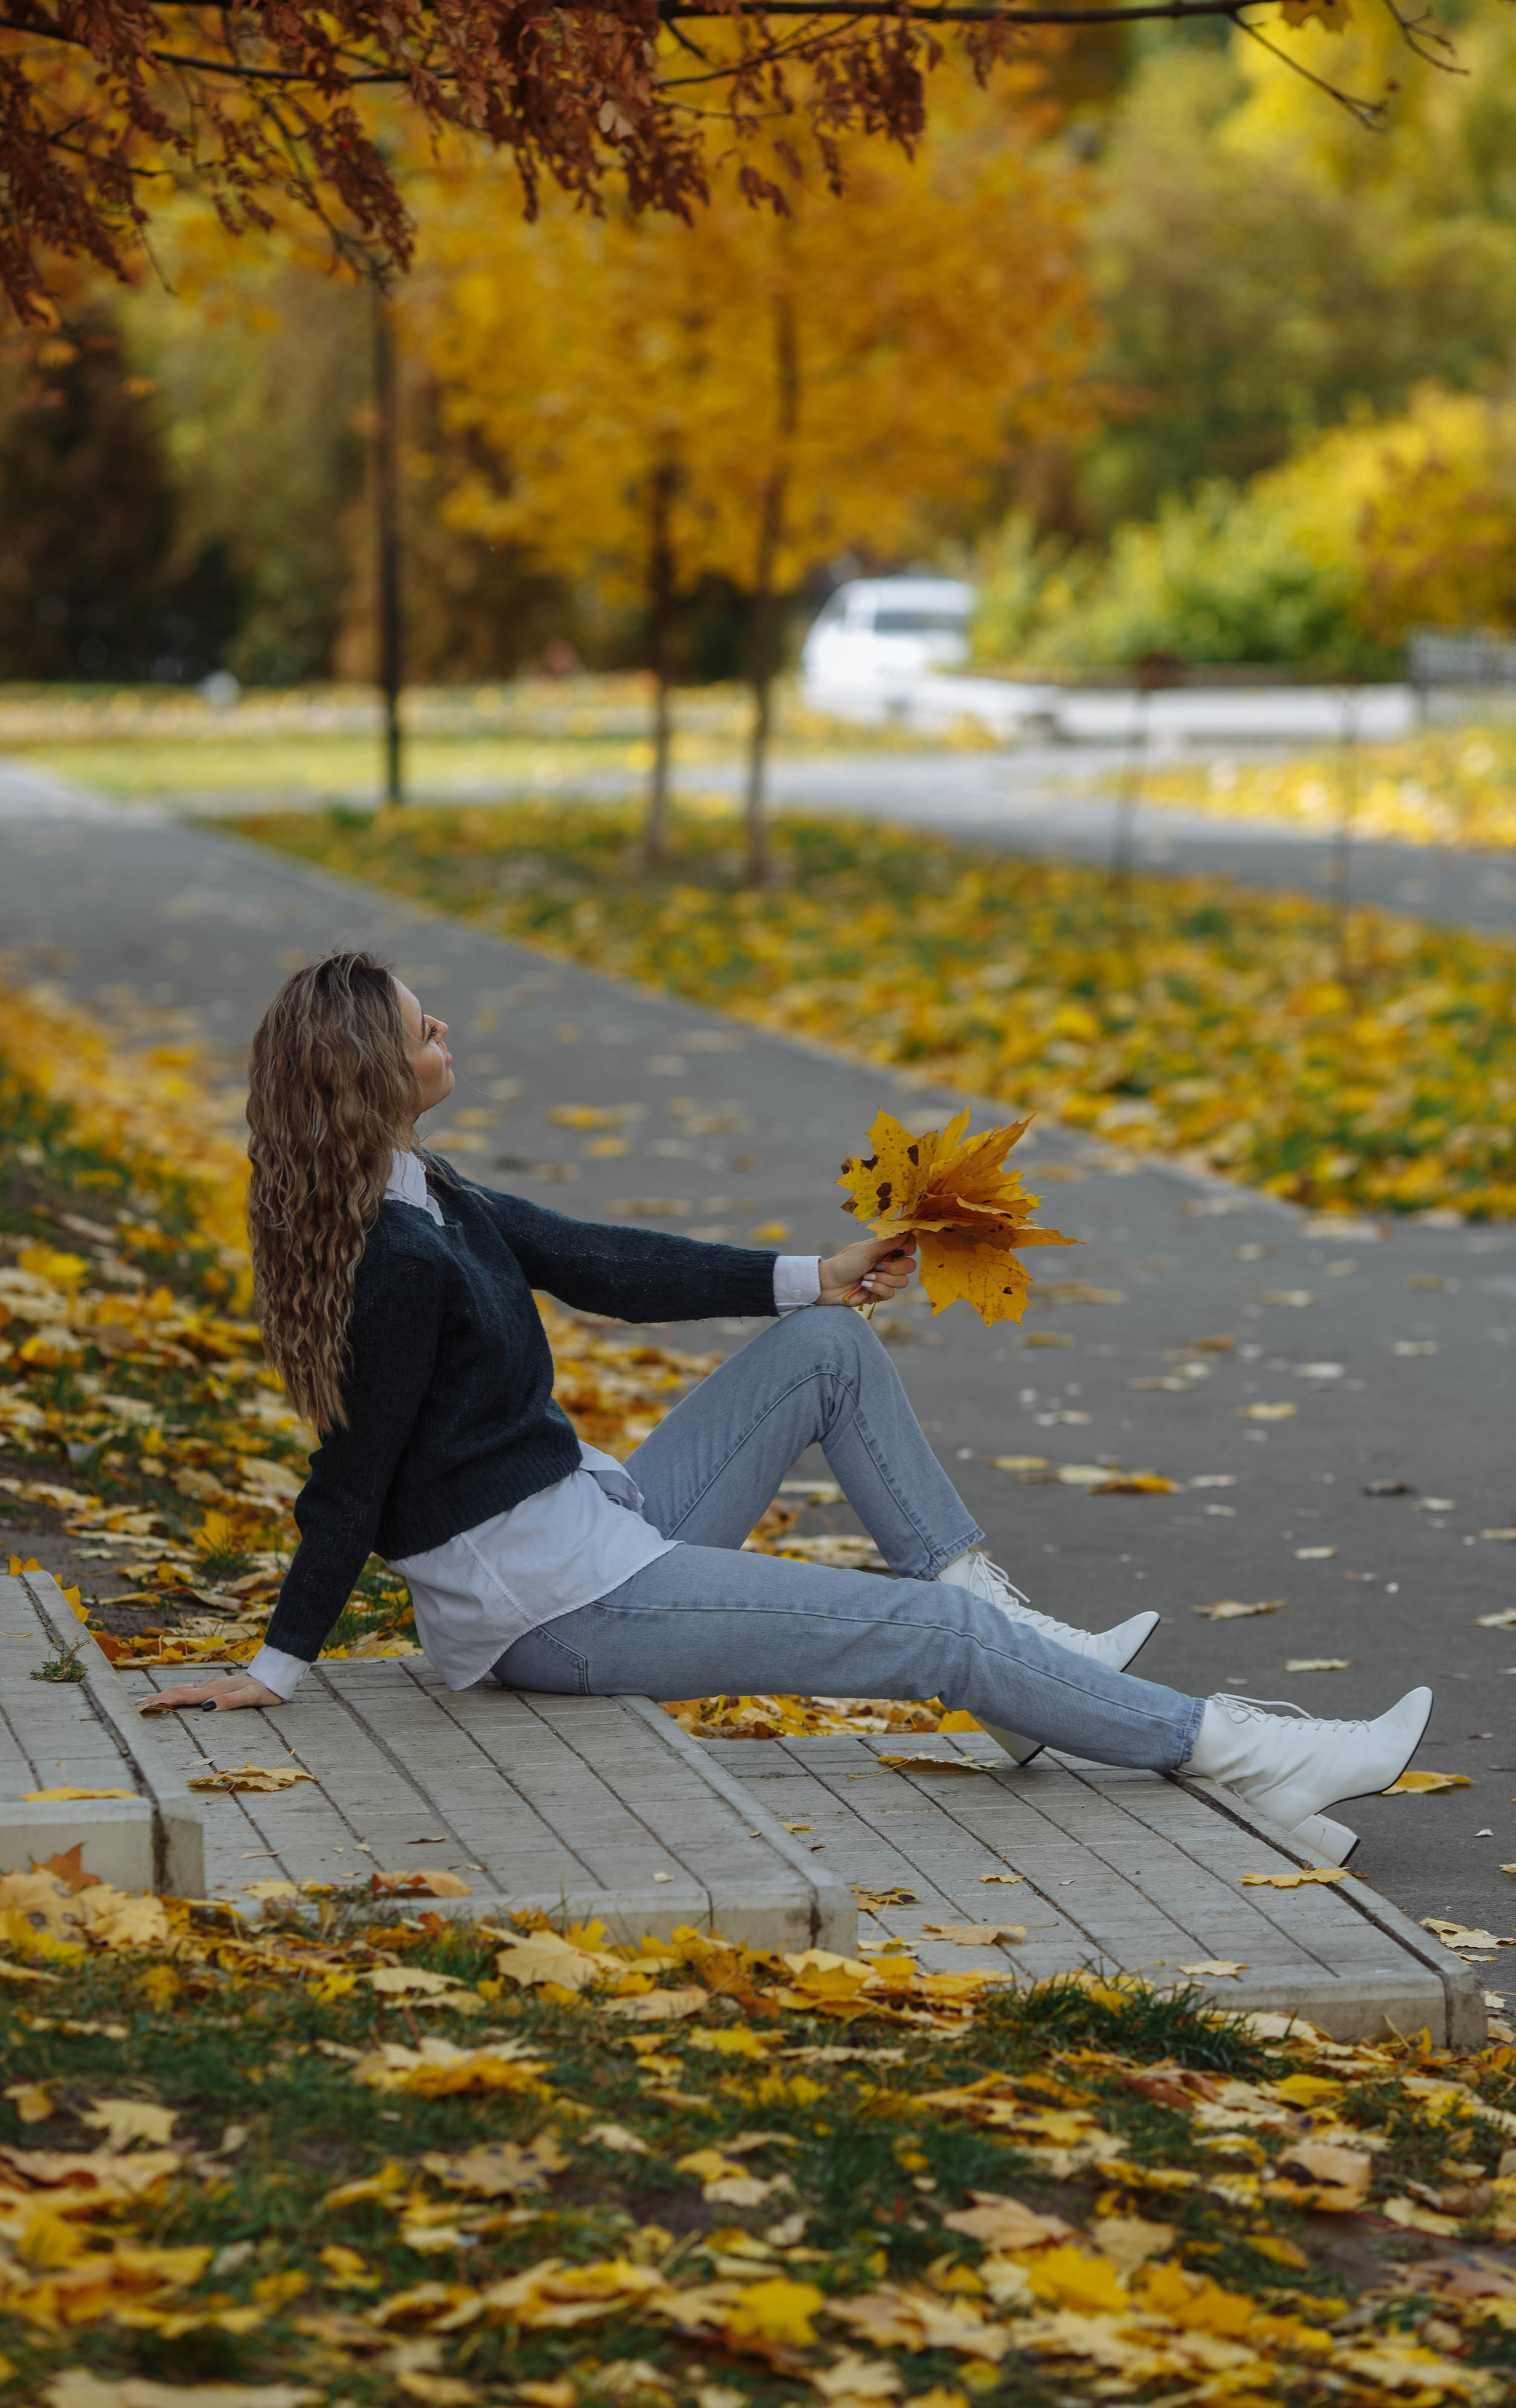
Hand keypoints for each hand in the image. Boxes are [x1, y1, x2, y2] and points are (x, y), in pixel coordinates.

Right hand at [140, 1673, 280, 1714]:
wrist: (275, 1675)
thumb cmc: (265, 1689)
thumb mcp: (252, 1697)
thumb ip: (231, 1701)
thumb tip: (207, 1708)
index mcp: (214, 1691)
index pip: (183, 1697)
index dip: (163, 1702)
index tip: (144, 1706)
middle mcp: (209, 1686)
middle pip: (178, 1692)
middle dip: (156, 1698)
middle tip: (135, 1706)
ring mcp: (212, 1685)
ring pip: (182, 1690)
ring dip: (163, 1695)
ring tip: (145, 1701)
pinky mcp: (215, 1686)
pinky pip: (190, 1690)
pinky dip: (176, 1694)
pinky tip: (171, 1696)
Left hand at [818, 1234, 917, 1308]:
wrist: (829, 1284)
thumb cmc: (845, 1263)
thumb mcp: (867, 1250)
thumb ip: (888, 1243)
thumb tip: (907, 1232)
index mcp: (885, 1249)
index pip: (909, 1246)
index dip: (909, 1248)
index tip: (900, 1250)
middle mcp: (887, 1263)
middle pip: (910, 1265)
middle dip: (895, 1268)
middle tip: (877, 1266)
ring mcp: (884, 1278)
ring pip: (903, 1281)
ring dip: (884, 1279)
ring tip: (867, 1277)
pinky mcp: (879, 1293)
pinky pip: (891, 1293)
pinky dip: (878, 1289)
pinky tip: (865, 1286)